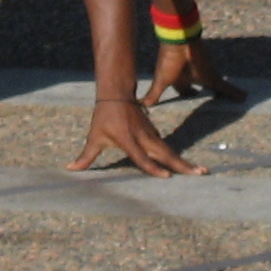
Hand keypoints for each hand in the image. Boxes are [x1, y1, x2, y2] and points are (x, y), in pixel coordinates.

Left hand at [65, 96, 205, 177]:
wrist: (116, 94)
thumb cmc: (104, 118)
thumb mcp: (94, 137)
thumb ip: (86, 157)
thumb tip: (70, 169)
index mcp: (128, 139)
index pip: (142, 156)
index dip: (152, 167)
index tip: (166, 176)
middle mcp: (143, 137)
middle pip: (165, 153)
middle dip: (182, 165)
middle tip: (200, 174)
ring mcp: (151, 134)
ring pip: (169, 150)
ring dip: (184, 161)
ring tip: (200, 171)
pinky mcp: (154, 133)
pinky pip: (167, 147)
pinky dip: (177, 156)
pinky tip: (187, 166)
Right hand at [142, 41, 243, 107]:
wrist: (181, 41)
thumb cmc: (169, 60)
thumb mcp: (162, 81)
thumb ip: (154, 94)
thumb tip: (141, 105)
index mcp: (180, 80)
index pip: (184, 92)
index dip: (187, 96)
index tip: (191, 103)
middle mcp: (194, 78)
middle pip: (202, 91)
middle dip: (206, 98)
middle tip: (214, 108)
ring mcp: (205, 76)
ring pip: (215, 90)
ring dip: (223, 97)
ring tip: (232, 106)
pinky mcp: (215, 76)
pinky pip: (227, 88)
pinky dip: (234, 94)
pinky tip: (243, 99)